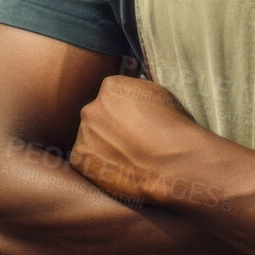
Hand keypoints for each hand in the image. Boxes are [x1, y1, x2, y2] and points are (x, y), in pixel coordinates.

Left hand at [70, 75, 202, 206]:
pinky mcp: (80, 159)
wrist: (174, 162)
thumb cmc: (173, 129)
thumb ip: (135, 93)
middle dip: (110, 126)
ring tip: (127, 157)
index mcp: (110, 87)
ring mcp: (84, 134)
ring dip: (103, 145)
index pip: (110, 95)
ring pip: (90, 137)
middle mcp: (91, 107)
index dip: (123, 110)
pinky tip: (119, 168)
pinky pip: (85, 159)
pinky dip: (98, 164)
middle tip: (130, 141)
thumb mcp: (158, 95)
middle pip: (97, 115)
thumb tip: (129, 99)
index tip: (134, 122)